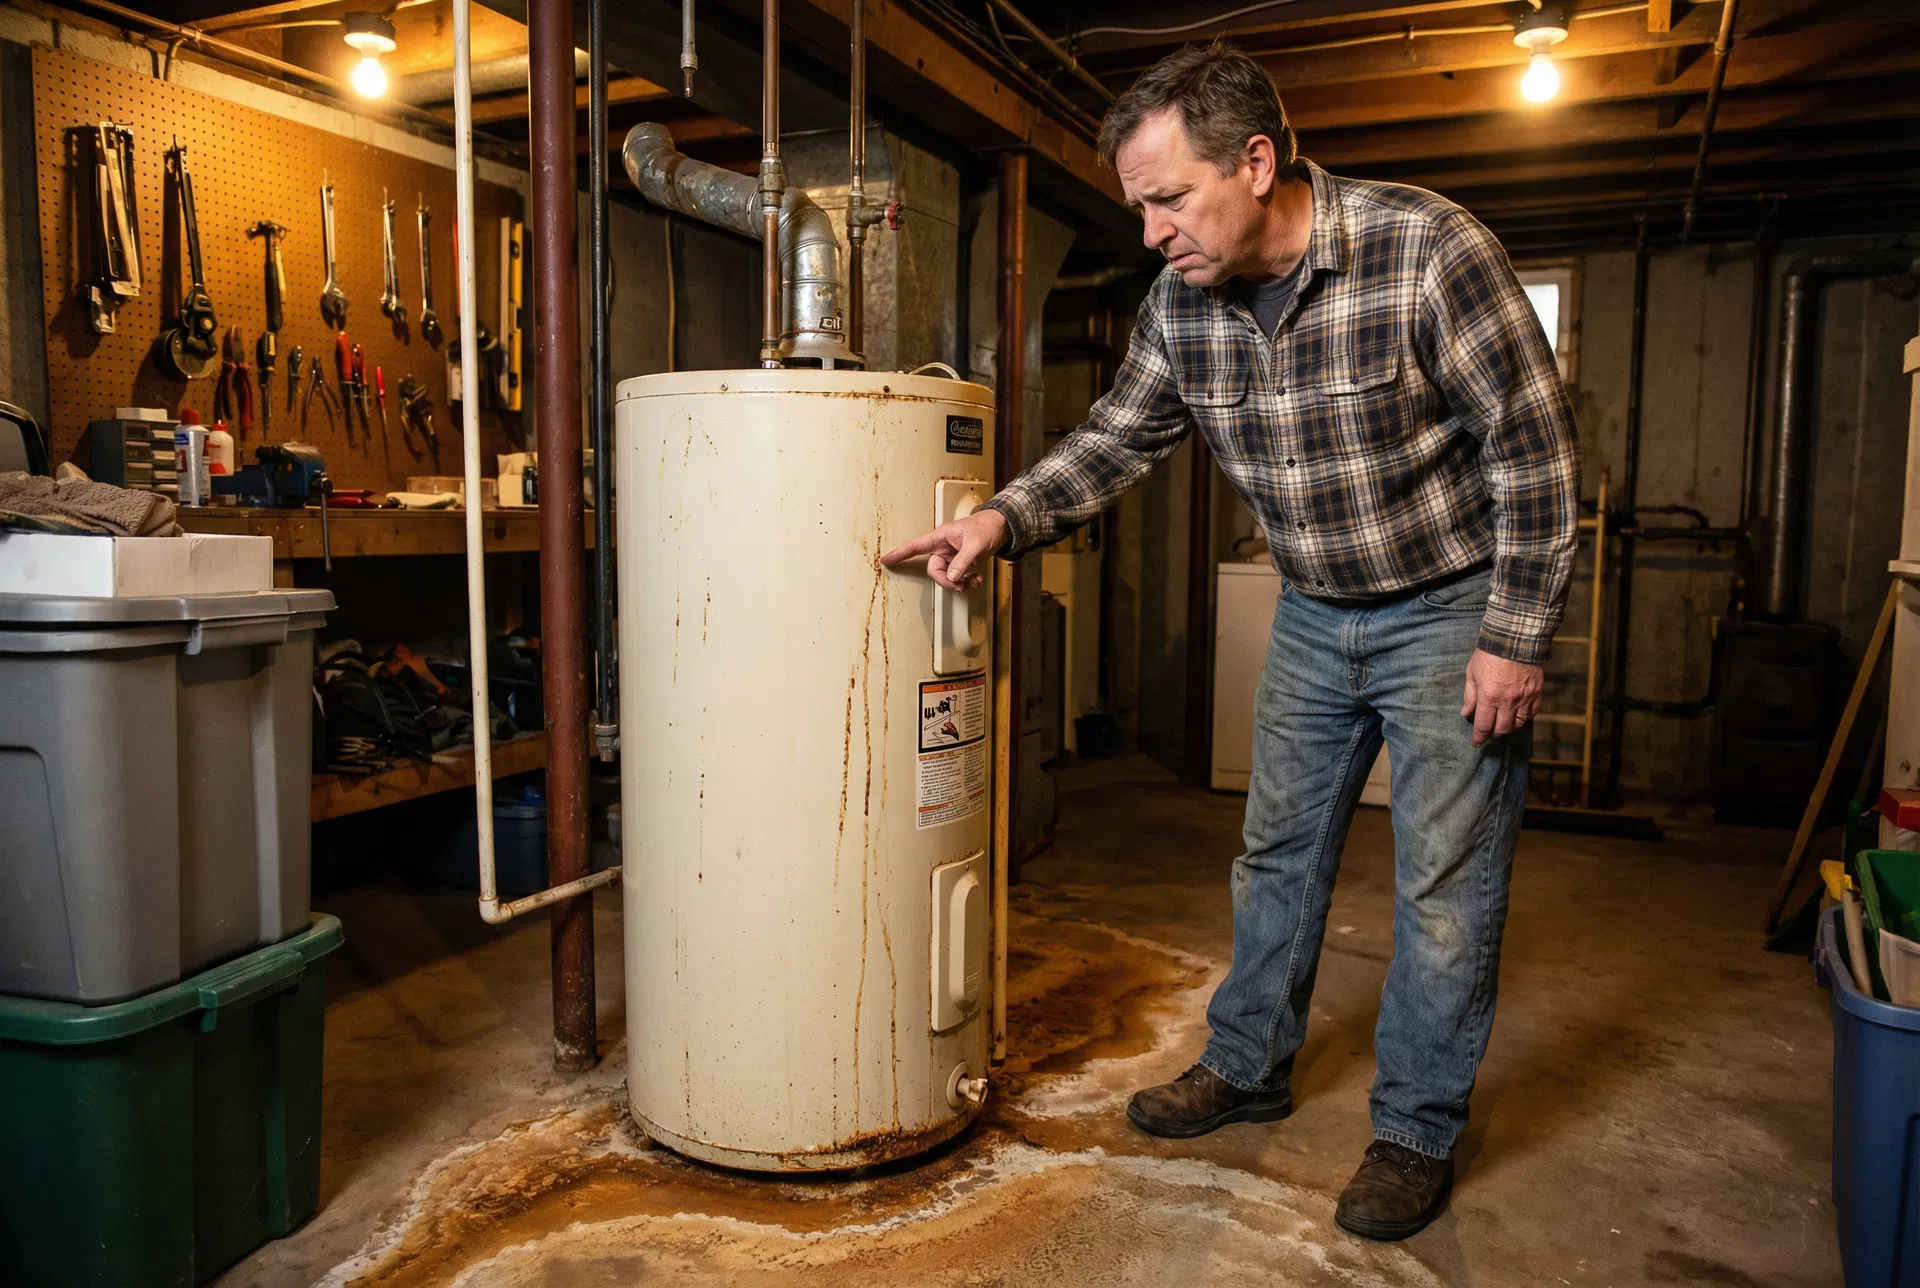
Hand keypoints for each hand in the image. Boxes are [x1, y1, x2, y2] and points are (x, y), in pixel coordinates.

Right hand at [880, 508, 1008, 590]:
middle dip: (946, 581)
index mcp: (941, 537)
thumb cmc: (986, 527)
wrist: (1000, 527)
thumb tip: (952, 576)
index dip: (899, 553)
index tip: (886, 559)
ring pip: (946, 576)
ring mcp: (951, 555)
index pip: (915, 546)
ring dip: (959, 583)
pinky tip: (976, 579)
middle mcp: (943, 547)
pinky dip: (966, 581)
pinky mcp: (959, 562)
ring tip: (973, 581)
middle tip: (960, 585)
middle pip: (933, 570)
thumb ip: (963, 561)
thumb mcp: (975, 544)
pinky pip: (956, 576)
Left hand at [1461, 649, 1543, 746]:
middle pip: (1502, 729)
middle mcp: (1508, 701)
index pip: (1483, 726)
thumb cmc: (1489, 654)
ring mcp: (1524, 698)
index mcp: (1489, 697)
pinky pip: (1532, 713)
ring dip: (1509, 728)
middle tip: (1488, 732)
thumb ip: (1470, 696)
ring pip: (1518, 724)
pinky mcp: (1537, 693)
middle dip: (1493, 734)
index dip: (1479, 737)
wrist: (1515, 638)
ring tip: (1502, 724)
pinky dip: (1524, 718)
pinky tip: (1517, 715)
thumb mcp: (1472, 673)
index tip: (1476, 743)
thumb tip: (1466, 713)